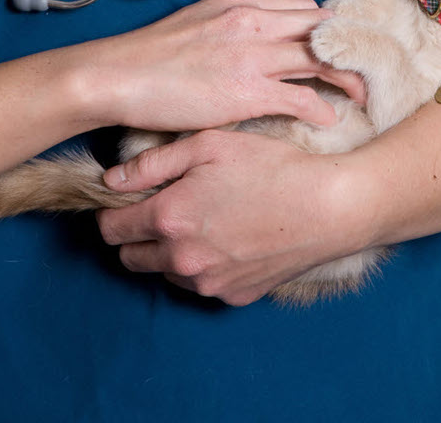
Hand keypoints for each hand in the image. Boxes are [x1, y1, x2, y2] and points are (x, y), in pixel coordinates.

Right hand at [84, 0, 365, 131]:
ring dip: (346, 77)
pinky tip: (328, 118)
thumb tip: (253, 39)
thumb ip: (231, 25)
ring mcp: (253, 56)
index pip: (302, 8)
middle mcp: (253, 21)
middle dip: (345, 48)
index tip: (332, 47)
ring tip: (360, 94)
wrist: (116, 76)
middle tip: (360, 68)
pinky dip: (321, 107)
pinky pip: (302, 97)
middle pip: (320, 28)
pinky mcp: (248, 91)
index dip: (323, 29)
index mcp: (240, 3)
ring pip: (320, 59)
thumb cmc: (151, 55)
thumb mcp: (196, 21)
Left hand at [96, 130, 371, 305]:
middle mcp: (182, 259)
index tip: (130, 199)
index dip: (114, 212)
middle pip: (130, 258)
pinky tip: (230, 239)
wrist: (329, 207)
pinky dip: (204, 266)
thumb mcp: (211, 145)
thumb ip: (153, 163)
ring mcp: (209, 283)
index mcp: (170, 218)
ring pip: (165, 272)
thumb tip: (112, 179)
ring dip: (170, 252)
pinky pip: (202, 284)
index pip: (111, 230)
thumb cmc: (272, 167)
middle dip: (137, 234)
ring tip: (204, 221)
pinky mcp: (234, 295)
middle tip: (165, 208)